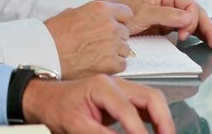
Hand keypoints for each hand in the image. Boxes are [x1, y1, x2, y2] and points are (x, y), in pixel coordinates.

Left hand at [21, 75, 172, 133]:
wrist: (47, 100)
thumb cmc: (57, 109)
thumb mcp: (75, 126)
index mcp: (102, 86)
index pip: (129, 109)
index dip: (140, 131)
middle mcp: (116, 83)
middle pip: (151, 97)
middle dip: (164, 121)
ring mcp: (122, 88)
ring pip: (152, 99)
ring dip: (163, 119)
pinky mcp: (123, 97)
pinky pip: (146, 105)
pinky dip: (155, 118)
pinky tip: (158, 132)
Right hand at [44, 1, 131, 78]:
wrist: (45, 53)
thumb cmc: (53, 34)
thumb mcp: (72, 13)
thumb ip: (92, 15)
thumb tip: (98, 18)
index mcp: (101, 9)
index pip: (126, 13)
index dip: (119, 21)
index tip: (115, 26)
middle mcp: (110, 25)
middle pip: (124, 32)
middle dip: (115, 38)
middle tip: (99, 44)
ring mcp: (112, 44)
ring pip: (125, 49)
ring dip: (114, 53)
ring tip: (96, 55)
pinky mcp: (111, 63)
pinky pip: (122, 64)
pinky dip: (112, 66)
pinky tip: (98, 64)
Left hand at [120, 0, 211, 49]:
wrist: (110, 25)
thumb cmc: (121, 15)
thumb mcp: (143, 14)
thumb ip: (166, 14)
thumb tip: (188, 17)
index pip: (189, 4)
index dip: (194, 20)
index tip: (187, 35)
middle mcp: (168, 0)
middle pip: (193, 12)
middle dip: (206, 27)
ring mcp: (167, 11)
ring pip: (190, 19)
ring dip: (202, 30)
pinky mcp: (164, 22)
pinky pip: (182, 26)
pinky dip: (192, 33)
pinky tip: (199, 40)